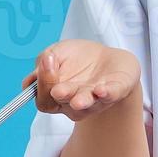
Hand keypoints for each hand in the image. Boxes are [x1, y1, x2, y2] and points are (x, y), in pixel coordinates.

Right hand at [22, 39, 140, 122]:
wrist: (108, 59)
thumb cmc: (78, 59)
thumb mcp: (57, 53)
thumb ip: (44, 59)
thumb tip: (42, 62)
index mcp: (57, 96)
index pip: (44, 100)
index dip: (42, 83)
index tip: (47, 59)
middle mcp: (74, 102)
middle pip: (63, 104)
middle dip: (61, 95)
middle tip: (58, 90)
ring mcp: (95, 100)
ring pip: (87, 104)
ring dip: (82, 101)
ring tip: (78, 101)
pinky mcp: (115, 92)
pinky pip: (111, 95)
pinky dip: (107, 93)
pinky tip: (101, 90)